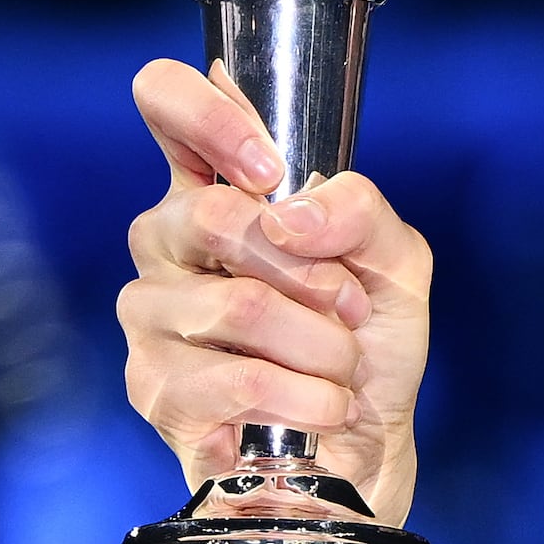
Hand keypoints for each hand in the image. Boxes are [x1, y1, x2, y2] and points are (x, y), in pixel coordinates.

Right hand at [117, 58, 432, 513]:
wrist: (366, 443)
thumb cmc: (367, 340)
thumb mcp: (394, 258)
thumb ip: (359, 210)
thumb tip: (290, 216)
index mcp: (217, 186)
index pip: (165, 101)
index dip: (211, 117)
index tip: (271, 173)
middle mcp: (166, 241)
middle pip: (209, 214)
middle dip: (308, 270)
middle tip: (346, 306)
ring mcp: (150, 314)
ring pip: (235, 306)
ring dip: (319, 344)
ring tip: (338, 367)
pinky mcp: (154, 388)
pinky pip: (236, 378)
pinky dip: (305, 395)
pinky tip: (320, 406)